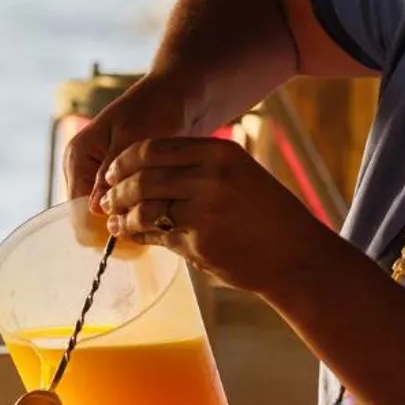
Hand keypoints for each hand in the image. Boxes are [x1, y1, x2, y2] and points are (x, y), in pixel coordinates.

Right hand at [62, 77, 199, 246]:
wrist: (180, 95)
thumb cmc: (156, 109)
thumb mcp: (133, 139)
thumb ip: (111, 173)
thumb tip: (93, 209)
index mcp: (77, 157)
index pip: (76, 209)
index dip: (99, 228)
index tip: (132, 233)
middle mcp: (84, 170)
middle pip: (90, 217)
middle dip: (117, 223)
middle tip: (150, 224)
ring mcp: (101, 177)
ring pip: (108, 215)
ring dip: (131, 219)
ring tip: (160, 216)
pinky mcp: (121, 181)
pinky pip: (123, 208)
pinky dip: (139, 212)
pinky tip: (161, 211)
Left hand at [100, 137, 329, 295]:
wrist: (297, 256)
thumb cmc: (269, 217)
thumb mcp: (240, 176)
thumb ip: (201, 169)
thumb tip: (150, 172)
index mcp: (220, 153)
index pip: (154, 148)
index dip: (125, 161)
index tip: (112, 173)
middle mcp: (210, 176)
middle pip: (143, 176)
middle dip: (117, 190)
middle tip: (106, 200)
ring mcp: (203, 210)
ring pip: (144, 207)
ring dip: (123, 215)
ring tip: (116, 222)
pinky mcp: (198, 242)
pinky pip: (156, 235)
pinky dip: (138, 235)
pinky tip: (132, 236)